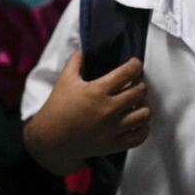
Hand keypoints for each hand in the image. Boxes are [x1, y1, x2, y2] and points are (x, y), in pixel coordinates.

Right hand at [23, 51, 150, 173]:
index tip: (135, 64)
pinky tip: (137, 122)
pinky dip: (143, 128)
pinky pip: (139, 136)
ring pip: (144, 114)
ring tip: (137, 103)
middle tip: (135, 83)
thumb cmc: (57, 108)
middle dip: (140, 84)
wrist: (50, 139)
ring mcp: (111, 129)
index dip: (136, 65)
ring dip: (143, 105)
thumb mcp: (64, 80)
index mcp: (97, 91)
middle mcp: (107, 109)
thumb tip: (84, 49)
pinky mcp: (112, 145)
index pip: (128, 73)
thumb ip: (75, 61)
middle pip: (140, 91)